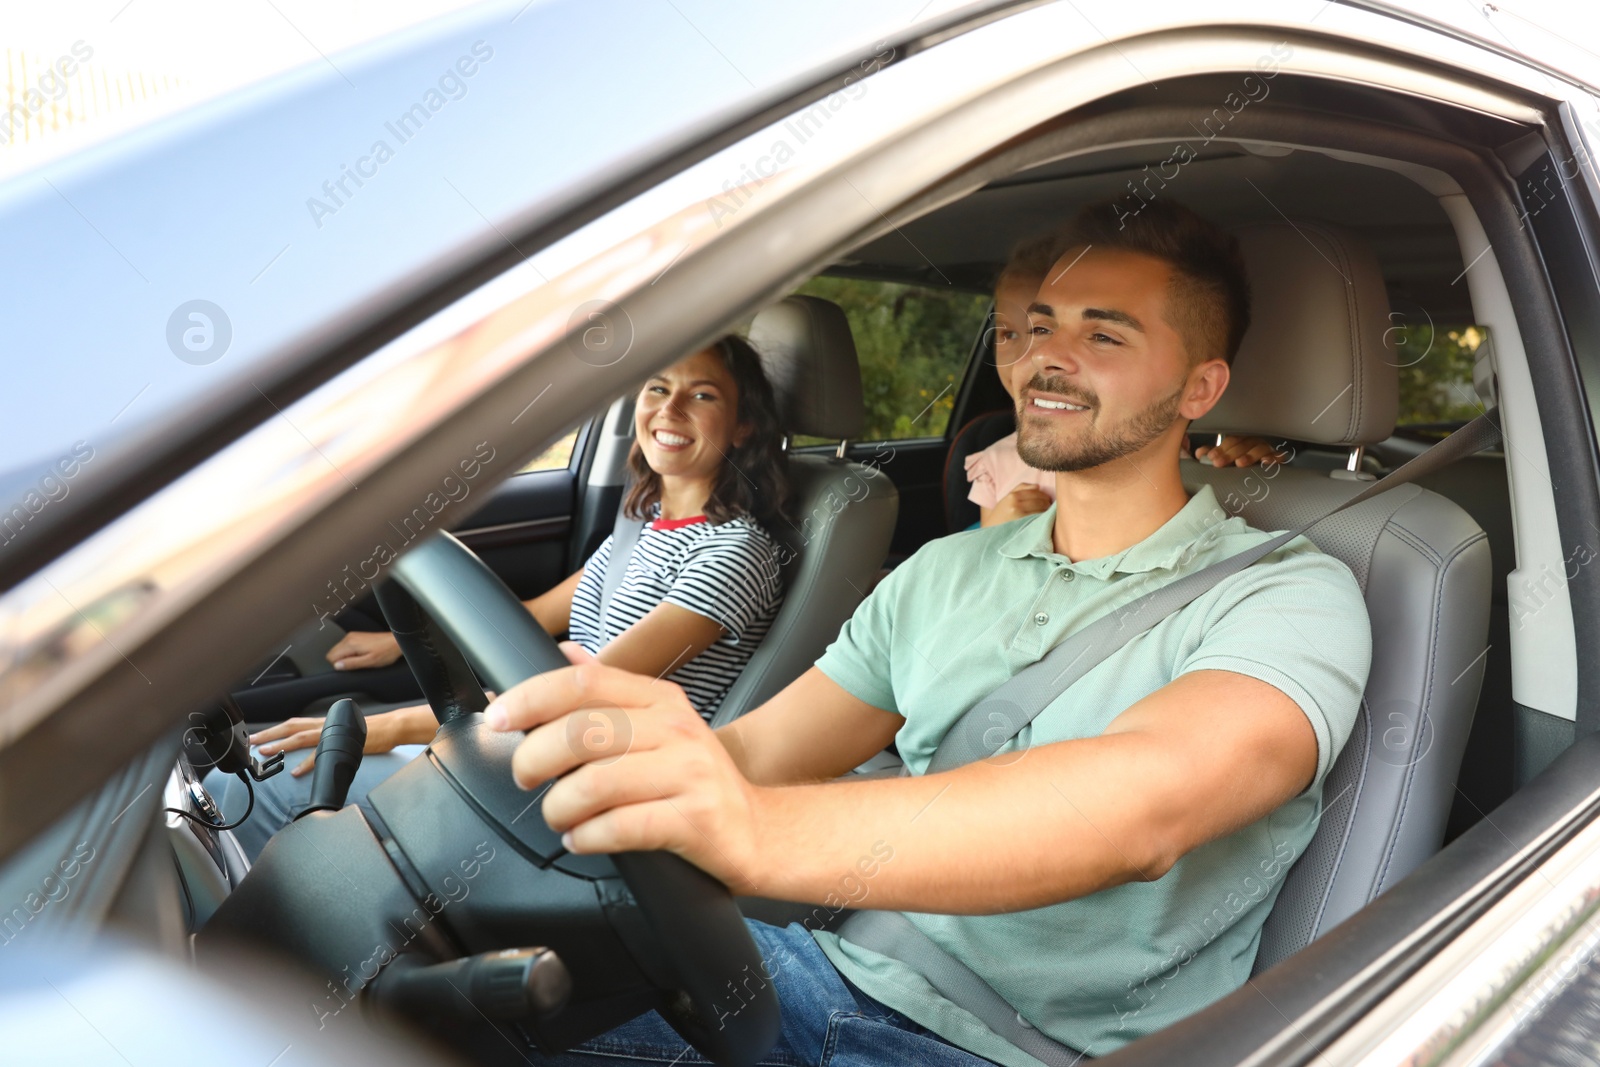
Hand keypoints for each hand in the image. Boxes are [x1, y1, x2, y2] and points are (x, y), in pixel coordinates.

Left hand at [250, 705, 430, 776]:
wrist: (390, 727)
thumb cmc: (370, 730)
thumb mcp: (343, 731)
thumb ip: (327, 738)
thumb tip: (314, 748)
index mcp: (323, 722)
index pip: (294, 724)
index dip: (275, 730)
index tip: (259, 737)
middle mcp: (323, 725)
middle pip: (291, 727)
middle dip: (270, 734)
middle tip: (253, 742)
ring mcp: (331, 734)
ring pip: (299, 738)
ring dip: (280, 745)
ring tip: (265, 752)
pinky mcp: (340, 744)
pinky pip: (319, 754)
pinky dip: (306, 763)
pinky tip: (295, 771)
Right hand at [326, 630, 401, 670]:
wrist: (396, 642)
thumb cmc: (386, 652)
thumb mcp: (369, 662)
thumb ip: (351, 664)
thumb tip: (337, 666)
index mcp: (350, 644)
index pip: (331, 657)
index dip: (338, 665)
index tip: (349, 667)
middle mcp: (349, 638)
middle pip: (333, 652)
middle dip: (341, 661)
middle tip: (356, 663)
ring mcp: (353, 636)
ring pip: (339, 650)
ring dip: (346, 657)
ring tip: (361, 658)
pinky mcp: (356, 636)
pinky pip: (346, 646)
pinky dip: (350, 652)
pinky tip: (362, 654)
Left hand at [484, 642, 764, 893]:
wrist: (759, 829)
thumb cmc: (694, 778)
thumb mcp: (660, 723)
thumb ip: (612, 690)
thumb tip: (564, 652)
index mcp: (659, 699)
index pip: (583, 683)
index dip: (530, 698)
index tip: (497, 718)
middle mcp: (676, 728)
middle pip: (581, 732)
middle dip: (534, 759)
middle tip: (526, 778)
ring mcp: (689, 773)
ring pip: (594, 784)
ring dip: (558, 808)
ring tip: (559, 817)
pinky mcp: (695, 819)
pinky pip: (620, 827)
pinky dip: (587, 837)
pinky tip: (582, 840)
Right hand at [985, 483, 1051, 525]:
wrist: (991, 535)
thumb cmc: (1000, 517)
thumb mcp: (1006, 500)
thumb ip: (1020, 489)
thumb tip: (1037, 486)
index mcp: (1012, 496)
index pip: (1037, 492)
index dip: (1044, 496)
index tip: (1045, 501)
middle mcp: (1016, 505)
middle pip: (1042, 501)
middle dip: (1047, 504)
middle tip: (1047, 509)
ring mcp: (1021, 517)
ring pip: (1043, 511)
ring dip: (1047, 513)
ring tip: (1044, 516)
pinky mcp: (1025, 527)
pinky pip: (1040, 520)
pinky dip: (1044, 520)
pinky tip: (1041, 523)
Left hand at [1193, 435, 1285, 468]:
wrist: (1263, 468)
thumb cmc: (1239, 461)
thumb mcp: (1224, 457)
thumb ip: (1213, 454)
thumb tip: (1199, 453)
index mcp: (1240, 439)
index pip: (1230, 440)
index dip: (1220, 448)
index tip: (1211, 457)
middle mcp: (1253, 441)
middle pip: (1242, 444)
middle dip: (1229, 453)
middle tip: (1218, 463)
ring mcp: (1266, 448)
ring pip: (1259, 448)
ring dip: (1249, 455)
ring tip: (1239, 463)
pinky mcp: (1278, 457)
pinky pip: (1277, 456)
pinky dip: (1273, 458)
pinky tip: (1265, 462)